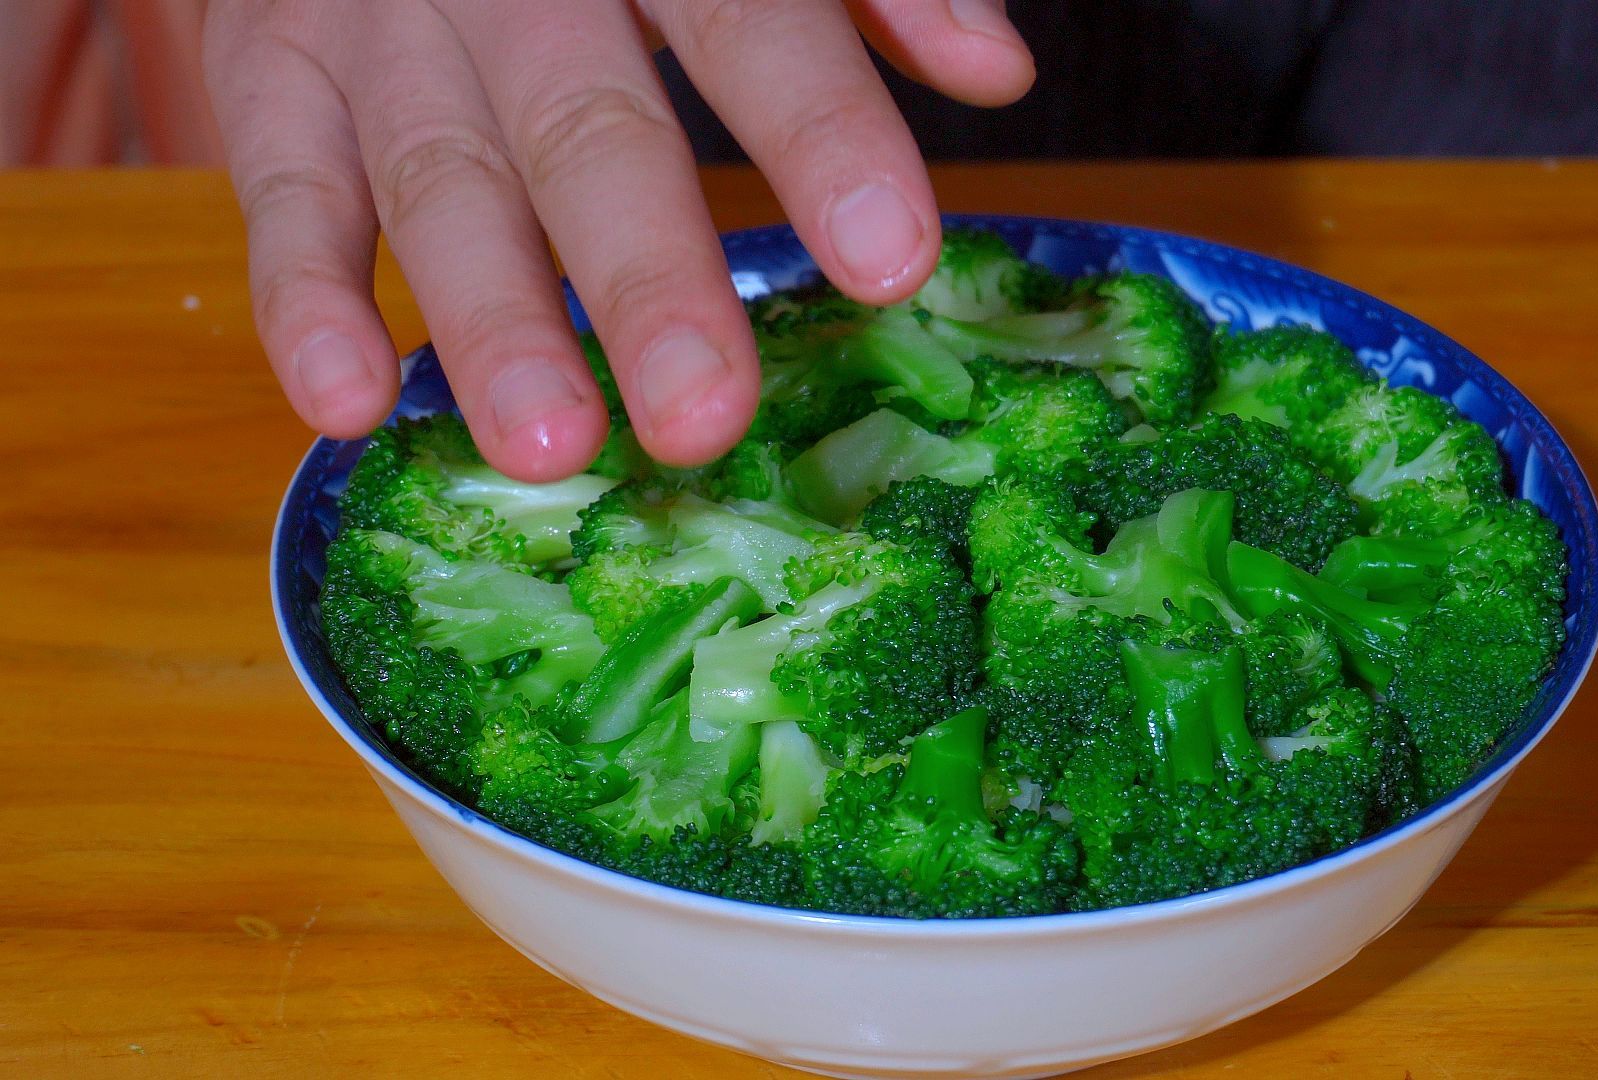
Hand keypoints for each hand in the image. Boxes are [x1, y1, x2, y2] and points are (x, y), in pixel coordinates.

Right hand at [203, 0, 1032, 478]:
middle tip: (705, 416)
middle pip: (590, 128)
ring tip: (552, 448)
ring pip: (440, 177)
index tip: (892, 263)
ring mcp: (384, 24)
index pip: (752, 25)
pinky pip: (281, 188)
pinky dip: (302, 297)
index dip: (822, 138)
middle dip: (646, 277)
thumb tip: (999, 70)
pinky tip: (346, 405)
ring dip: (492, 320)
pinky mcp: (274, 68)